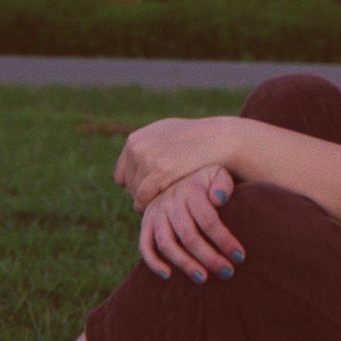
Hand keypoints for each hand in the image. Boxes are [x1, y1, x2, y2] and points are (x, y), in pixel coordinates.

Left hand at [115, 116, 232, 209]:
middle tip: (163, 198)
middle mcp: (137, 146)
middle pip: (128, 186)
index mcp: (134, 139)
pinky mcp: (159, 170)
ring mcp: (146, 158)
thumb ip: (147, 145)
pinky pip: (143, 199)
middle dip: (143, 195)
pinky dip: (150, 206)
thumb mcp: (165, 134)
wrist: (218, 139)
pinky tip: (165, 205)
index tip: (152, 193)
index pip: (121, 175)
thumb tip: (134, 155)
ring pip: (135, 194)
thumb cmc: (196, 140)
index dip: (136, 187)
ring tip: (167, 200)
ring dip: (148, 201)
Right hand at [138, 166, 242, 282]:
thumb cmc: (206, 181)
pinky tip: (168, 275)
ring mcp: (156, 213)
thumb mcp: (217, 173)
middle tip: (227, 272)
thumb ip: (223, 184)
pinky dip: (153, 262)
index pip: (208, 220)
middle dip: (209, 257)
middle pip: (189, 236)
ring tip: (203, 278)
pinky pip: (144, 245)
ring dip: (184, 264)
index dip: (224, 240)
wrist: (179, 172)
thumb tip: (219, 199)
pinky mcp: (146, 222)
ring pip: (167, 243)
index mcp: (191, 190)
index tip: (239, 256)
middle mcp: (171, 201)